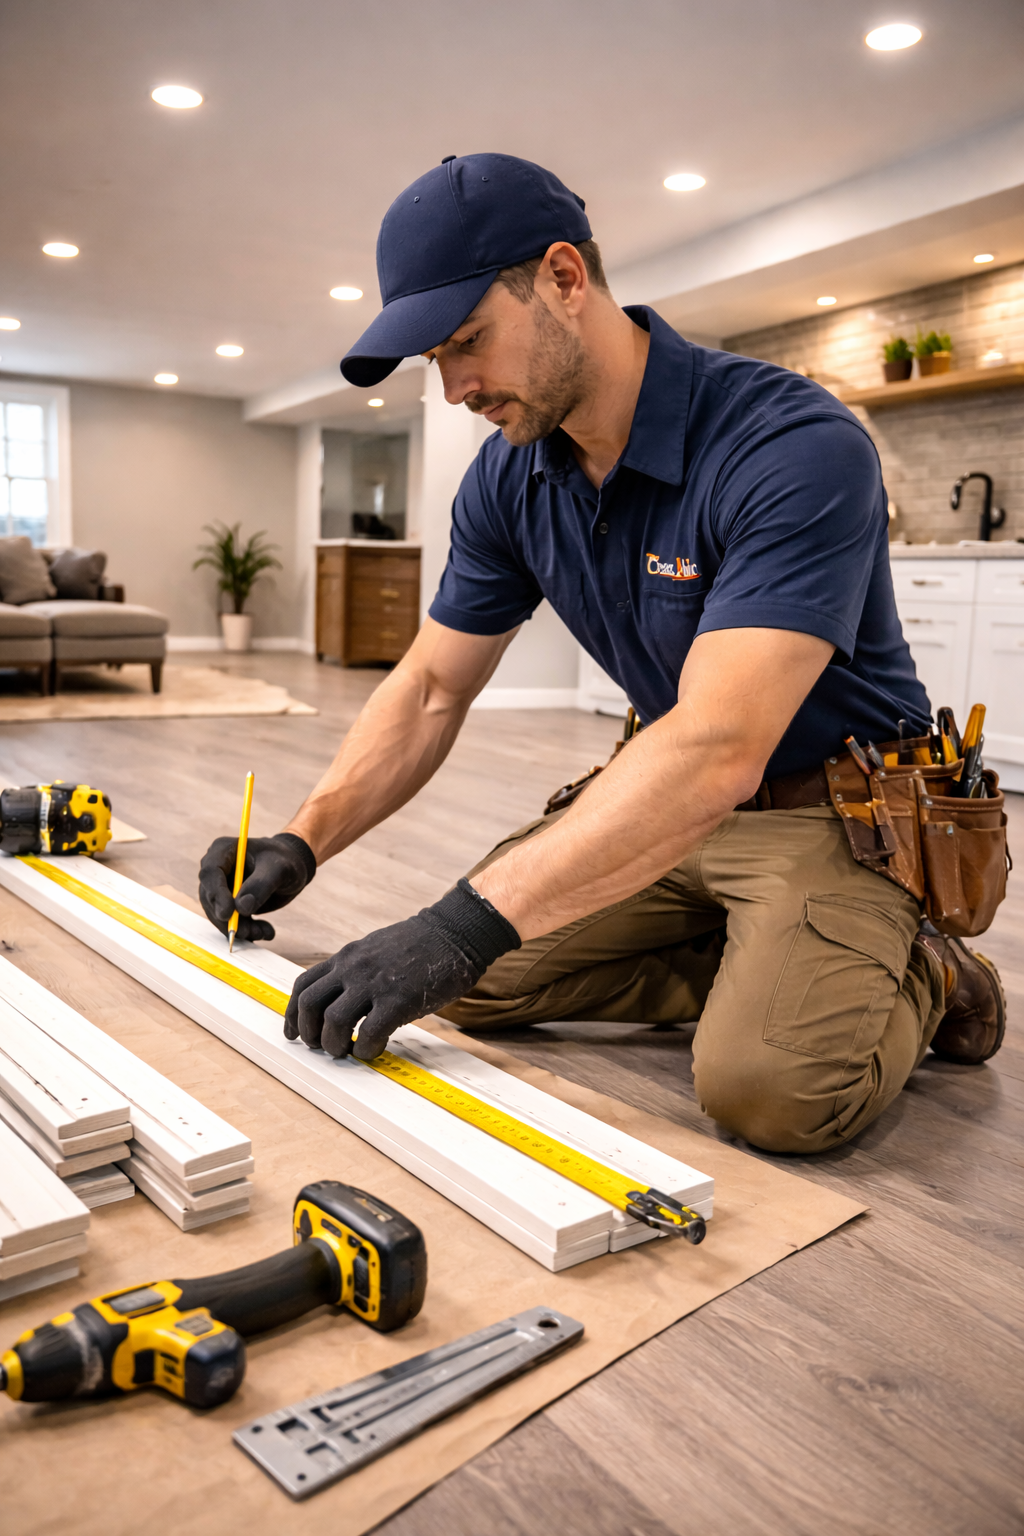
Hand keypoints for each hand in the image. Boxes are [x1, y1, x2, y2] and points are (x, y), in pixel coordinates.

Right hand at [199, 832, 315, 941]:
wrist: (293, 867)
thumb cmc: (285, 860)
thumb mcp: (279, 869)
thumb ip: (261, 885)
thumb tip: (241, 907)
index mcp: (223, 850)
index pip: (210, 873)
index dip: (216, 895)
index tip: (228, 914)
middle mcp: (217, 869)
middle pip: (211, 898)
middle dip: (229, 919)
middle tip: (250, 932)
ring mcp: (220, 887)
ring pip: (219, 914)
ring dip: (239, 928)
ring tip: (264, 933)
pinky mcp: (228, 903)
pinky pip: (230, 921)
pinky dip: (246, 930)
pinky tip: (265, 932)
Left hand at [285, 879, 519, 1059]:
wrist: (455, 933)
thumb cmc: (421, 944)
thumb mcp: (376, 950)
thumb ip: (356, 971)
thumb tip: (342, 1001)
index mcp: (347, 957)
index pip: (303, 985)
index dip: (292, 1013)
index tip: (294, 1032)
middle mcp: (353, 968)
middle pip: (309, 1004)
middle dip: (308, 1033)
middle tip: (321, 1047)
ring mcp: (374, 983)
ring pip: (333, 1022)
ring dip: (334, 1045)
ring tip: (347, 1052)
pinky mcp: (397, 1000)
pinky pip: (369, 1034)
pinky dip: (366, 1050)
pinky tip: (374, 1050)